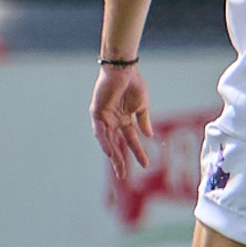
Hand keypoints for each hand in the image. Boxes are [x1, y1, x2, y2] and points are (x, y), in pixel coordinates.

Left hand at [90, 65, 153, 180]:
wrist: (124, 71)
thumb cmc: (134, 84)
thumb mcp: (142, 106)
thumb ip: (143, 121)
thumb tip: (148, 135)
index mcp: (125, 119)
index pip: (131, 140)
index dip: (138, 152)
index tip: (146, 165)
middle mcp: (113, 121)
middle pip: (116, 144)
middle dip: (120, 160)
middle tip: (124, 175)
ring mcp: (104, 118)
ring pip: (108, 141)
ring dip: (112, 155)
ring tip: (118, 168)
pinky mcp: (97, 113)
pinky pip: (100, 131)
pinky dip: (104, 142)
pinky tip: (109, 152)